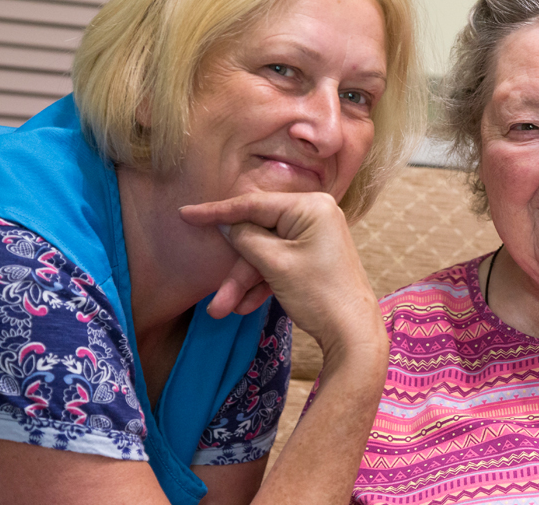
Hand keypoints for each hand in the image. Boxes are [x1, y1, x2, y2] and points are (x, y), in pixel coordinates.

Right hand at [178, 192, 382, 355]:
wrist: (353, 333)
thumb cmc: (318, 294)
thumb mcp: (274, 264)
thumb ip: (245, 238)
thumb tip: (226, 223)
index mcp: (310, 206)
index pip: (253, 205)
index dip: (216, 211)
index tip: (185, 214)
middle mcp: (315, 214)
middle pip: (258, 234)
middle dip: (236, 270)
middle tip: (215, 302)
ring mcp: (316, 236)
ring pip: (266, 253)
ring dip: (245, 282)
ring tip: (224, 311)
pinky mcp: (314, 256)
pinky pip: (280, 262)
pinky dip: (262, 283)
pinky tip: (246, 306)